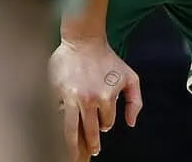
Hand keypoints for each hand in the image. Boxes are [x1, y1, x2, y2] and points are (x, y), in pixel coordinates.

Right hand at [50, 38, 141, 159]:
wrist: (84, 41)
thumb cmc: (107, 58)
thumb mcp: (130, 77)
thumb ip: (135, 101)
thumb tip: (131, 123)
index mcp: (106, 97)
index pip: (106, 123)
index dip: (106, 124)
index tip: (103, 123)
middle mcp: (88, 100)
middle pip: (88, 132)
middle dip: (91, 144)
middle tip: (92, 151)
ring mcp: (70, 98)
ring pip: (70, 130)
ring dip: (72, 145)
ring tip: (73, 156)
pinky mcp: (55, 93)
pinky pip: (56, 115)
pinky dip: (57, 125)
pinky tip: (56, 134)